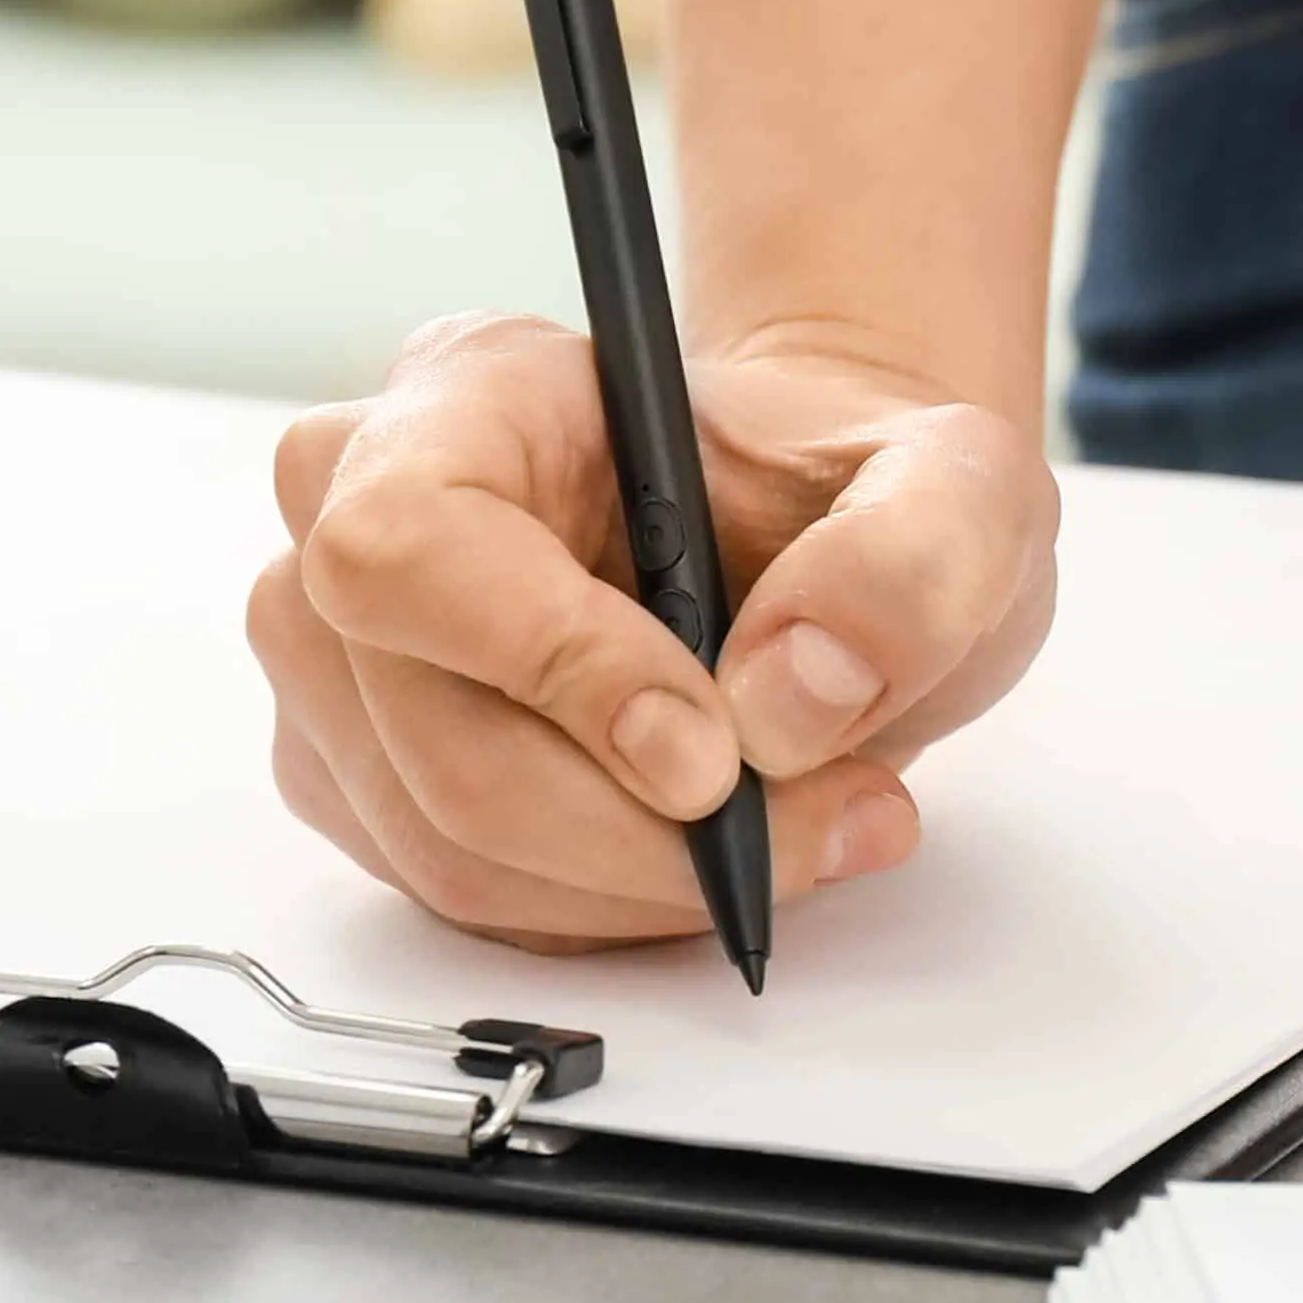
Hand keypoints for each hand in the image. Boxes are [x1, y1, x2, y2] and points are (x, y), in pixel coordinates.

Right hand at [255, 312, 1063, 953]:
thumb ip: (910, 561)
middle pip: (438, 739)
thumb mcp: (959, 487)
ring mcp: (343, 657)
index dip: (548, 665)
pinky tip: (704, 850)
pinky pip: (460, 900)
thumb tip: (787, 695)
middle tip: (821, 820)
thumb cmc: (843, 495)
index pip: (413, 542)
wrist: (817, 556)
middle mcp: (363, 510)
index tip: (710, 752)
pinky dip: (604, 911)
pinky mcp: (362, 775)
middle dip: (643, 833)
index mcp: (473, 391)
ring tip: (800, 828)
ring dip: (642, 886)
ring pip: (447, 847)